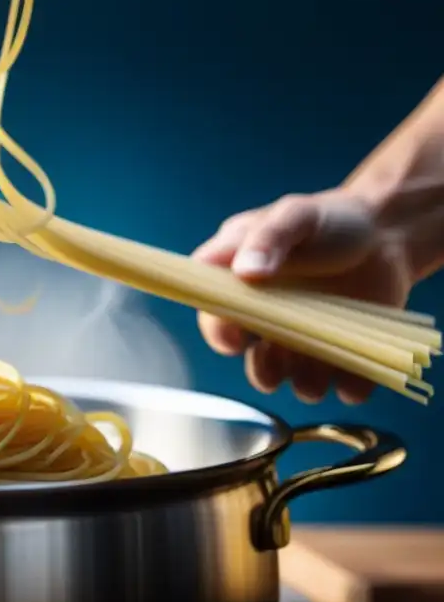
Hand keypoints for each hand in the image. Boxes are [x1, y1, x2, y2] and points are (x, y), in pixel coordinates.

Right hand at [192, 189, 413, 403]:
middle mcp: (270, 321)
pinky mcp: (347, 354)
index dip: (218, 331)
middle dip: (262, 370)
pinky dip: (351, 386)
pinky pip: (345, 386)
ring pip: (295, 381)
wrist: (385, 230)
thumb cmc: (329, 219)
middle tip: (275, 358)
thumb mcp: (294, 214)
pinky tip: (358, 368)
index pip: (214, 317)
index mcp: (242, 287)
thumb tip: (244, 271)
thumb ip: (267, 237)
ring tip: (321, 359)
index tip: (233, 336)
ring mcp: (308, 341)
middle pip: (252, 360)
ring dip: (304, 382)